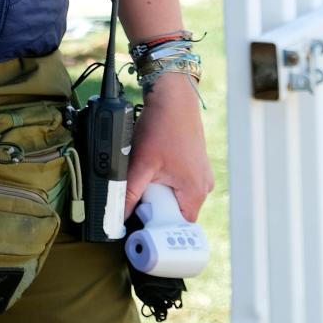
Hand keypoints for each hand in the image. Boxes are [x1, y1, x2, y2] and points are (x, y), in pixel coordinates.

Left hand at [124, 72, 213, 222]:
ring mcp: (201, 174)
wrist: (173, 97)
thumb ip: (129, 193)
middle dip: (156, 205)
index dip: (157, 223)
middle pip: (176, 210)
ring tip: (147, 175)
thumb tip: (118, 216)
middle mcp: (203, 185)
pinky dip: (166, 179)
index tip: (141, 217)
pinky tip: (155, 166)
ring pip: (177, 195)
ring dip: (160, 191)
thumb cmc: (161, 127)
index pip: (178, 225)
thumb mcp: (141, 164)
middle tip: (140, 193)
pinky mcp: (196, 164)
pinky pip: (180, 182)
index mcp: (195, 192)